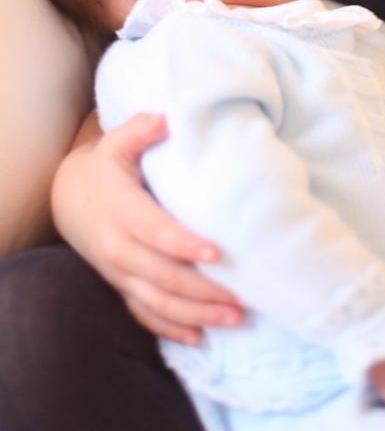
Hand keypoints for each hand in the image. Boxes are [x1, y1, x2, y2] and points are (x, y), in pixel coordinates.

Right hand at [51, 111, 242, 343]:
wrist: (71, 198)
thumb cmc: (107, 167)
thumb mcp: (117, 142)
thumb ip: (140, 129)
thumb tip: (166, 118)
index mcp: (122, 211)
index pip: (156, 232)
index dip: (184, 244)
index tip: (216, 253)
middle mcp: (118, 248)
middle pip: (162, 276)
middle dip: (202, 290)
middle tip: (241, 297)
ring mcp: (119, 272)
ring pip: (157, 302)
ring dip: (195, 314)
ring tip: (234, 317)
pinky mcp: (122, 286)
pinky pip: (144, 314)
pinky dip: (171, 328)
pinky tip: (200, 337)